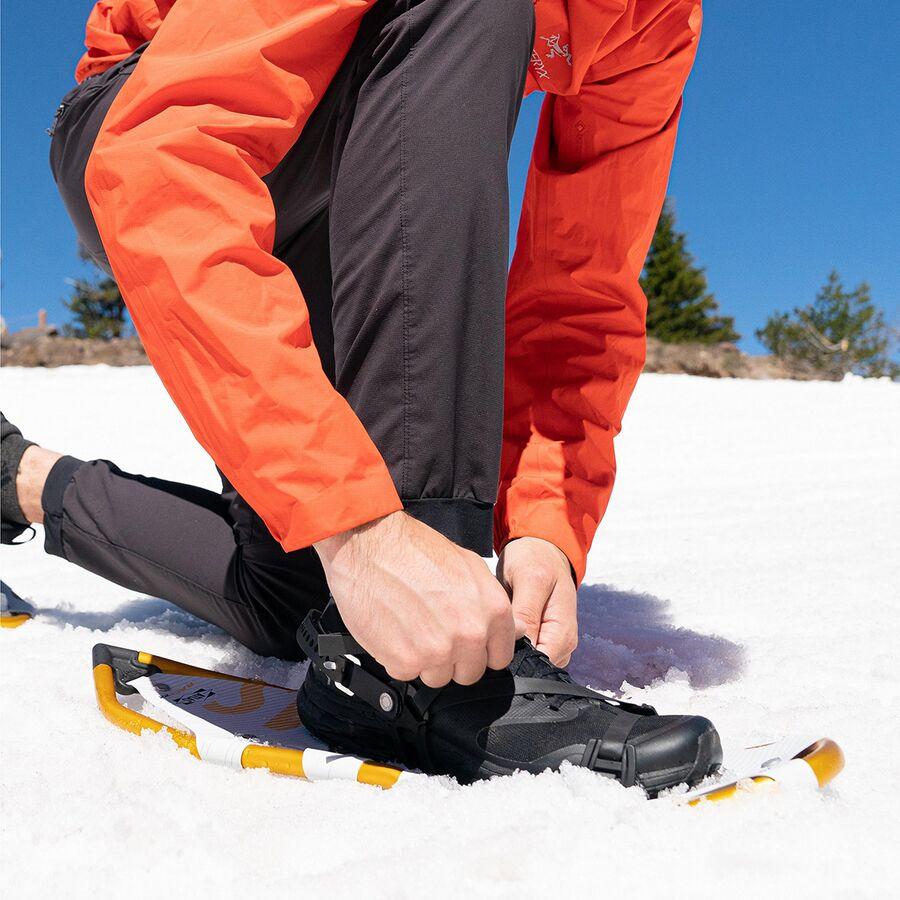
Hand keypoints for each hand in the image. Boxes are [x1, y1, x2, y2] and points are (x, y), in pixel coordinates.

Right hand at [314, 511, 514, 686]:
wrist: (369, 545)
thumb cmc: (415, 549)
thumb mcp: (469, 565)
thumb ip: (493, 603)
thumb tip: (517, 630)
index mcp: (492, 611)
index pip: (499, 657)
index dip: (481, 651)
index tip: (467, 643)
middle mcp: (470, 634)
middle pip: (469, 673)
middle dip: (453, 658)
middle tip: (432, 631)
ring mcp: (439, 651)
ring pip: (438, 677)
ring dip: (425, 660)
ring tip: (410, 627)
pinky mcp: (406, 661)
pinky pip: (407, 673)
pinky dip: (398, 657)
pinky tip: (394, 630)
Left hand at [497, 537, 577, 666]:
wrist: (542, 549)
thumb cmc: (537, 559)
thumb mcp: (530, 579)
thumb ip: (526, 613)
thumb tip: (518, 647)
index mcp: (563, 633)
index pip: (538, 665)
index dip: (513, 660)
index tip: (490, 645)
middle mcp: (560, 645)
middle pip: (530, 667)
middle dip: (506, 656)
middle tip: (484, 636)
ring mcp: (550, 644)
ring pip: (523, 661)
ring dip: (505, 650)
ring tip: (489, 629)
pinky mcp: (538, 639)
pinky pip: (521, 652)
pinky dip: (506, 643)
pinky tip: (495, 628)